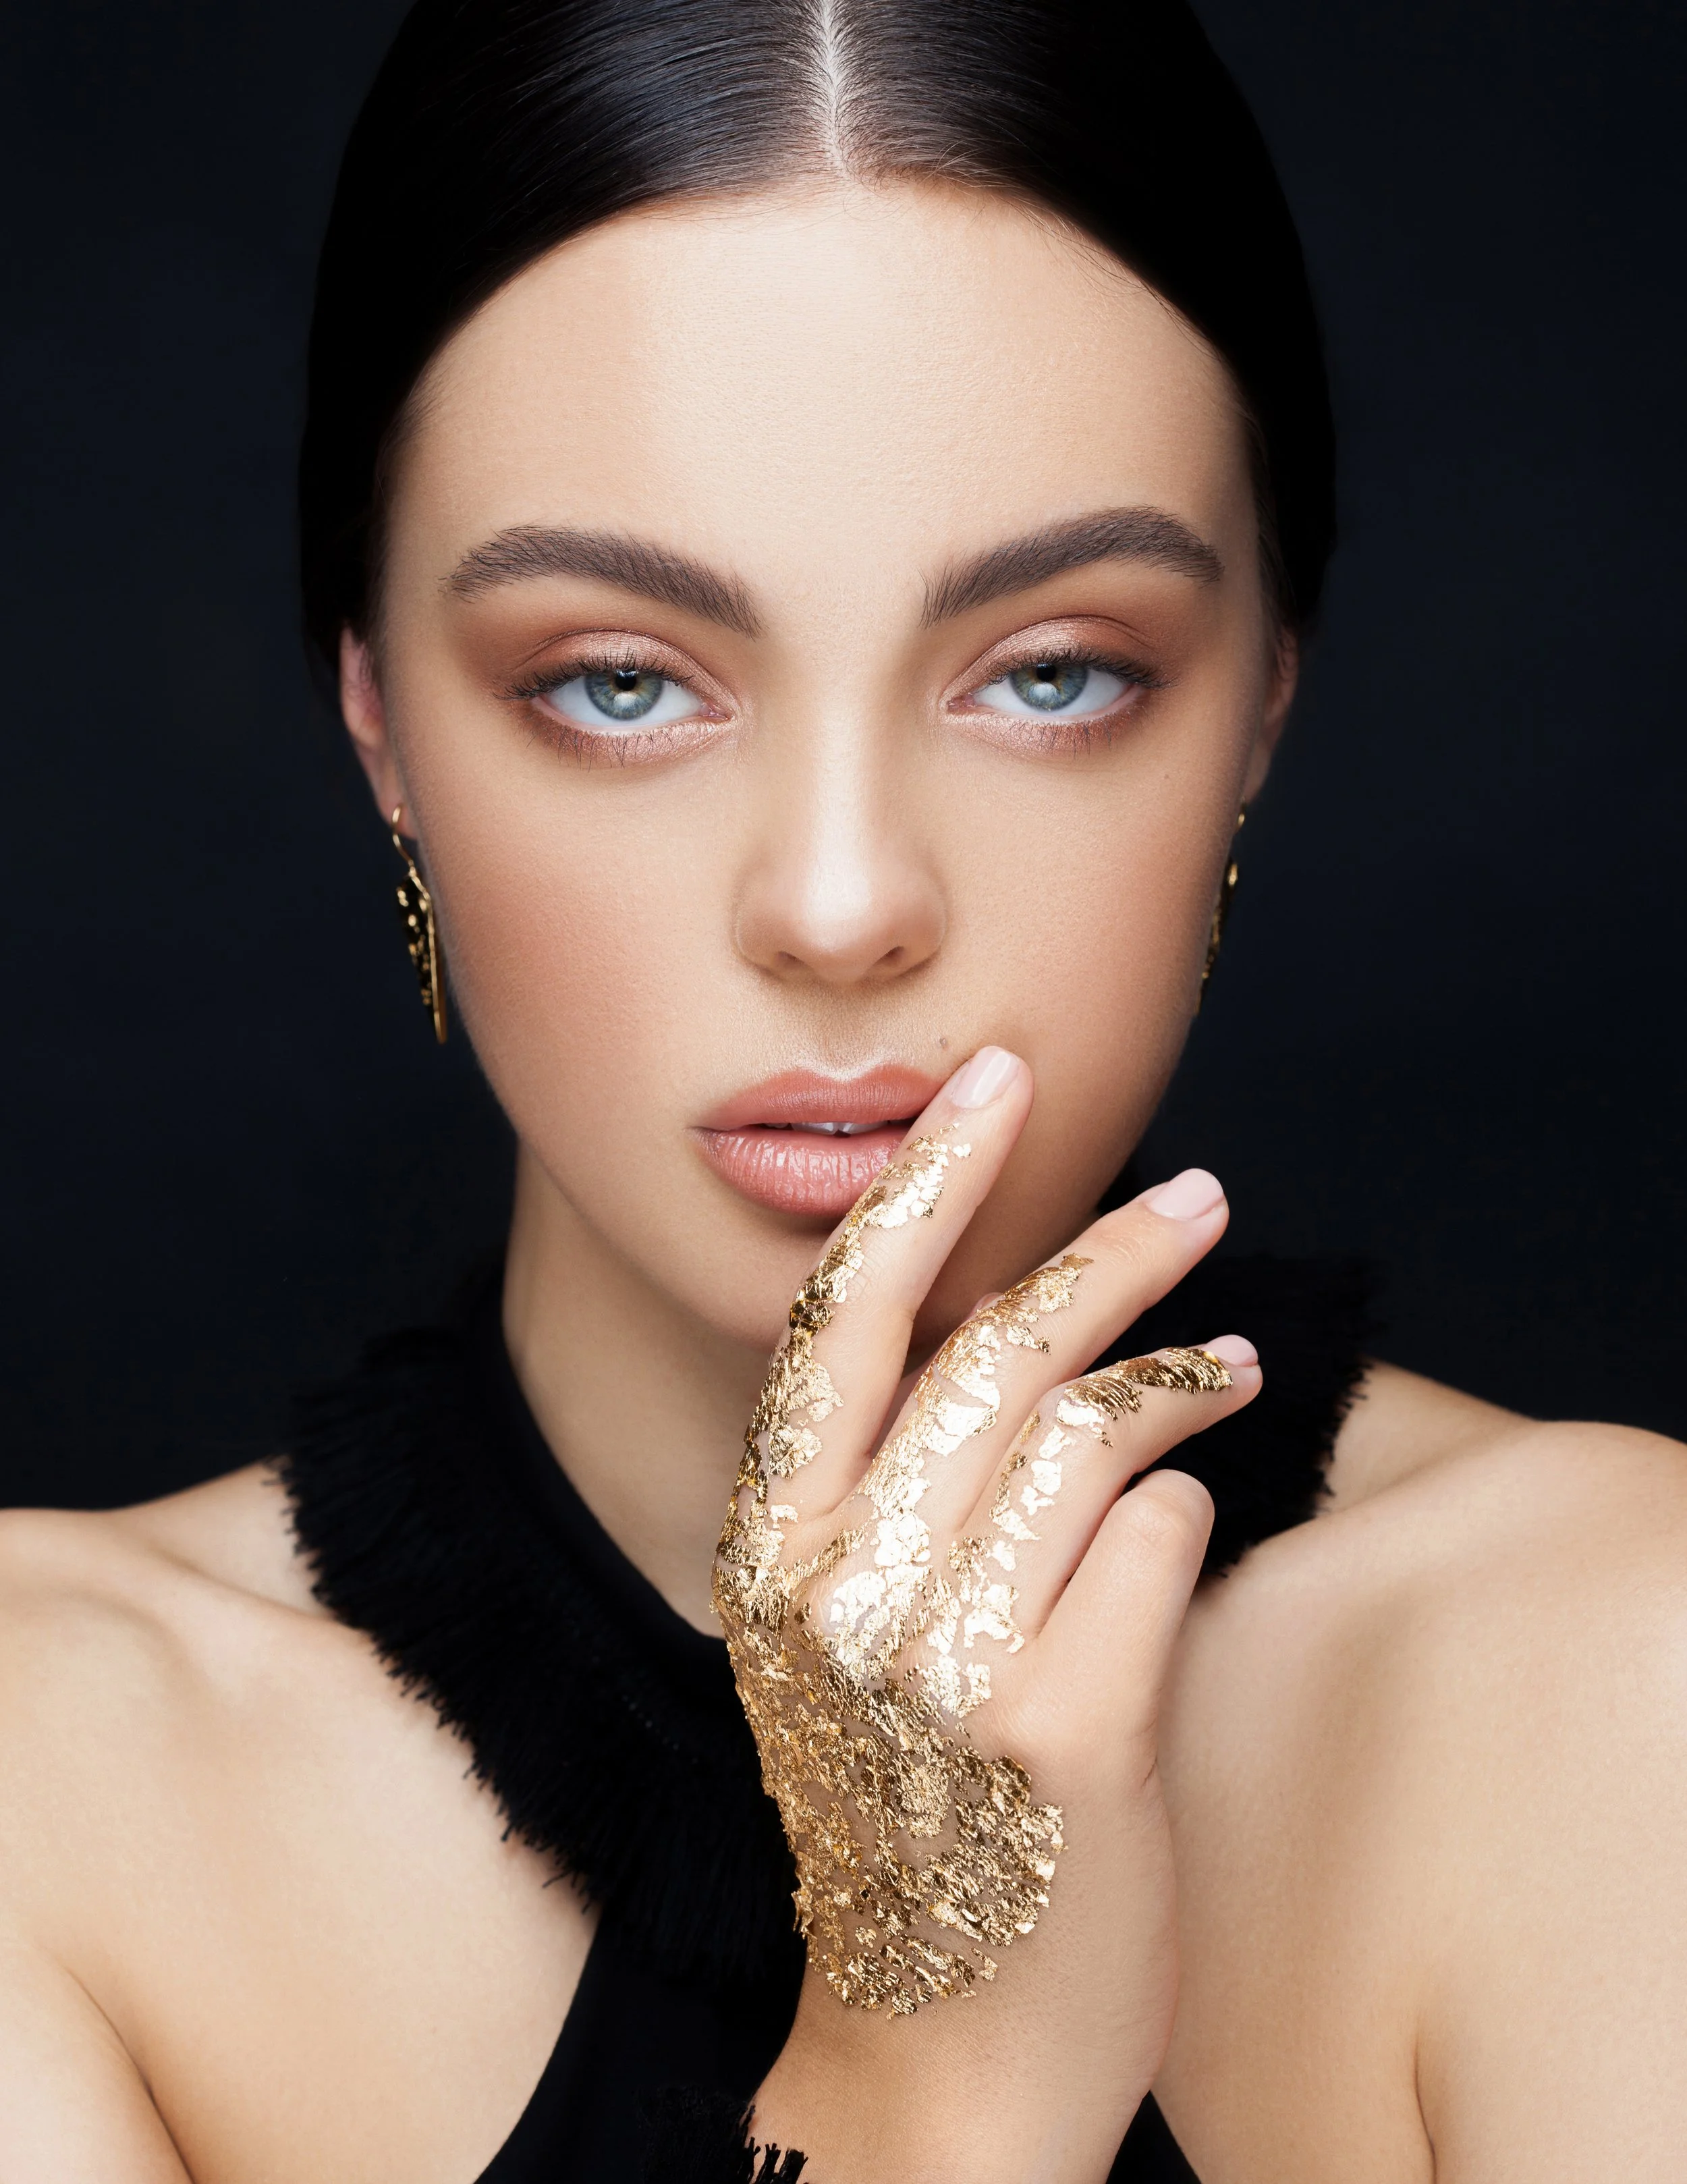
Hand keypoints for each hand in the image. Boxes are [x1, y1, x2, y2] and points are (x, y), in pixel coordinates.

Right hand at [715, 1048, 1258, 2181]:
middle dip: (1108, 1252)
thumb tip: (1009, 1324)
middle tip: (1194, 1198)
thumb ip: (893, 1491)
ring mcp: (946, 1668)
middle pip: (993, 1354)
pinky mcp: (1064, 1735)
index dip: (928, 1188)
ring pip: (1086, 1437)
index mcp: (766, 1556)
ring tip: (1233, 1362)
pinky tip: (1192, 1516)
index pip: (843, 1322)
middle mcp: (839, 1597)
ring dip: (1181, 1380)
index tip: (995, 1085)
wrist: (931, 2065)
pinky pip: (1156, 1540)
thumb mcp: (840, 1646)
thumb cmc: (902, 1826)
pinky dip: (1187, 1512)